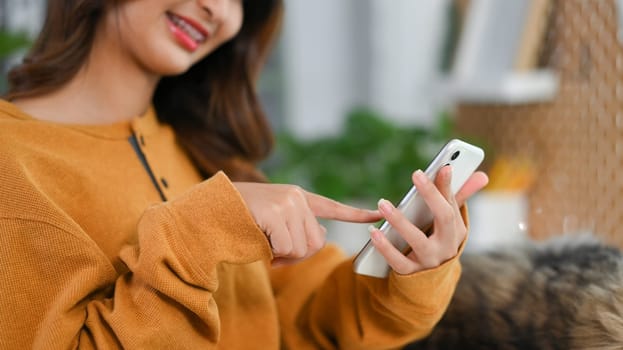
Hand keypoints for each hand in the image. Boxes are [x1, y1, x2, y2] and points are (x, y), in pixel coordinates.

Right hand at [234, 183, 382, 265]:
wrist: (209, 211)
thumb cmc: (240, 221)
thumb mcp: (272, 223)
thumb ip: (296, 230)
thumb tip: (318, 240)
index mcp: (297, 197)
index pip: (331, 207)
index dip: (355, 213)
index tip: (379, 212)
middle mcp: (296, 197)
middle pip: (316, 242)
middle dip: (296, 254)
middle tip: (274, 253)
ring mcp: (287, 203)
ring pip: (302, 248)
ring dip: (282, 256)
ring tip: (263, 243)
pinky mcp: (277, 213)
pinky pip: (286, 249)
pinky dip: (272, 254)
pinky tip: (258, 240)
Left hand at [369, 167, 488, 273]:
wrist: (428, 283)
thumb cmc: (437, 241)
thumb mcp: (448, 223)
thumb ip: (458, 197)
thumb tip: (483, 175)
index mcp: (457, 231)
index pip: (453, 203)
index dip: (448, 186)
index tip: (442, 167)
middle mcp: (448, 246)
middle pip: (444, 217)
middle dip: (432, 194)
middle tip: (416, 173)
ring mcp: (431, 262)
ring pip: (418, 240)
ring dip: (400, 220)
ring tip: (382, 203)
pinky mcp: (412, 274)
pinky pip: (398, 260)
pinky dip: (385, 246)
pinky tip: (374, 232)